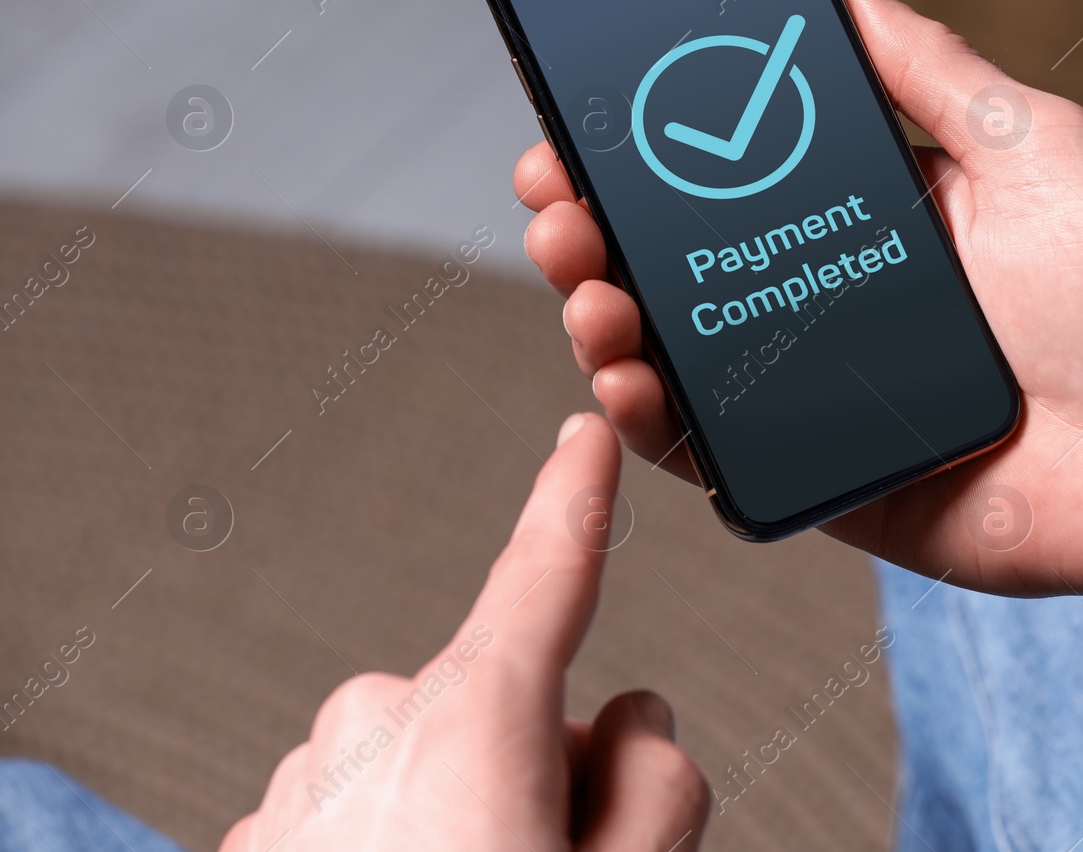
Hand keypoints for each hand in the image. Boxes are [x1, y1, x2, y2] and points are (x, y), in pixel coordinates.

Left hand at [220, 414, 708, 851]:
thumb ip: (658, 781)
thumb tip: (631, 722)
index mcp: (472, 720)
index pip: (546, 570)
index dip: (577, 497)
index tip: (583, 436)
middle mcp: (375, 726)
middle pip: (505, 706)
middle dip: (543, 770)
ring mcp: (305, 785)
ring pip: (431, 767)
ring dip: (465, 819)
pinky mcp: (261, 842)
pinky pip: (360, 814)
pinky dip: (397, 851)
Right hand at [514, 0, 1082, 720]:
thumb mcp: (1036, 146)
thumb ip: (934, 70)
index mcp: (873, 220)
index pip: (728, 181)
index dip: (646, 156)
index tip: (581, 127)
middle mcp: (833, 304)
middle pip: (681, 268)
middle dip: (598, 232)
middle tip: (559, 206)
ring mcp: (821, 398)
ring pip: (680, 358)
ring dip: (606, 319)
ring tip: (585, 287)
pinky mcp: (827, 482)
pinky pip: (719, 458)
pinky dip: (655, 427)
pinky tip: (627, 383)